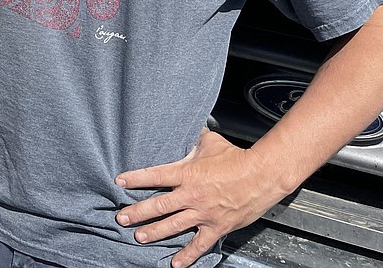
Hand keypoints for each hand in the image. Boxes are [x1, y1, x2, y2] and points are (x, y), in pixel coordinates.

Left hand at [115, 128, 285, 267]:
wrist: (263, 175)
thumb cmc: (236, 157)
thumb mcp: (209, 142)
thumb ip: (192, 139)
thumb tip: (183, 128)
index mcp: (187, 173)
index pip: (155, 175)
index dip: (135, 178)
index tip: (119, 182)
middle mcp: (192, 195)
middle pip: (158, 205)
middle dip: (137, 212)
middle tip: (121, 218)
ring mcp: (204, 213)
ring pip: (173, 226)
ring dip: (153, 232)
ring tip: (138, 237)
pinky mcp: (217, 227)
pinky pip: (199, 244)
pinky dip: (187, 256)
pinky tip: (176, 263)